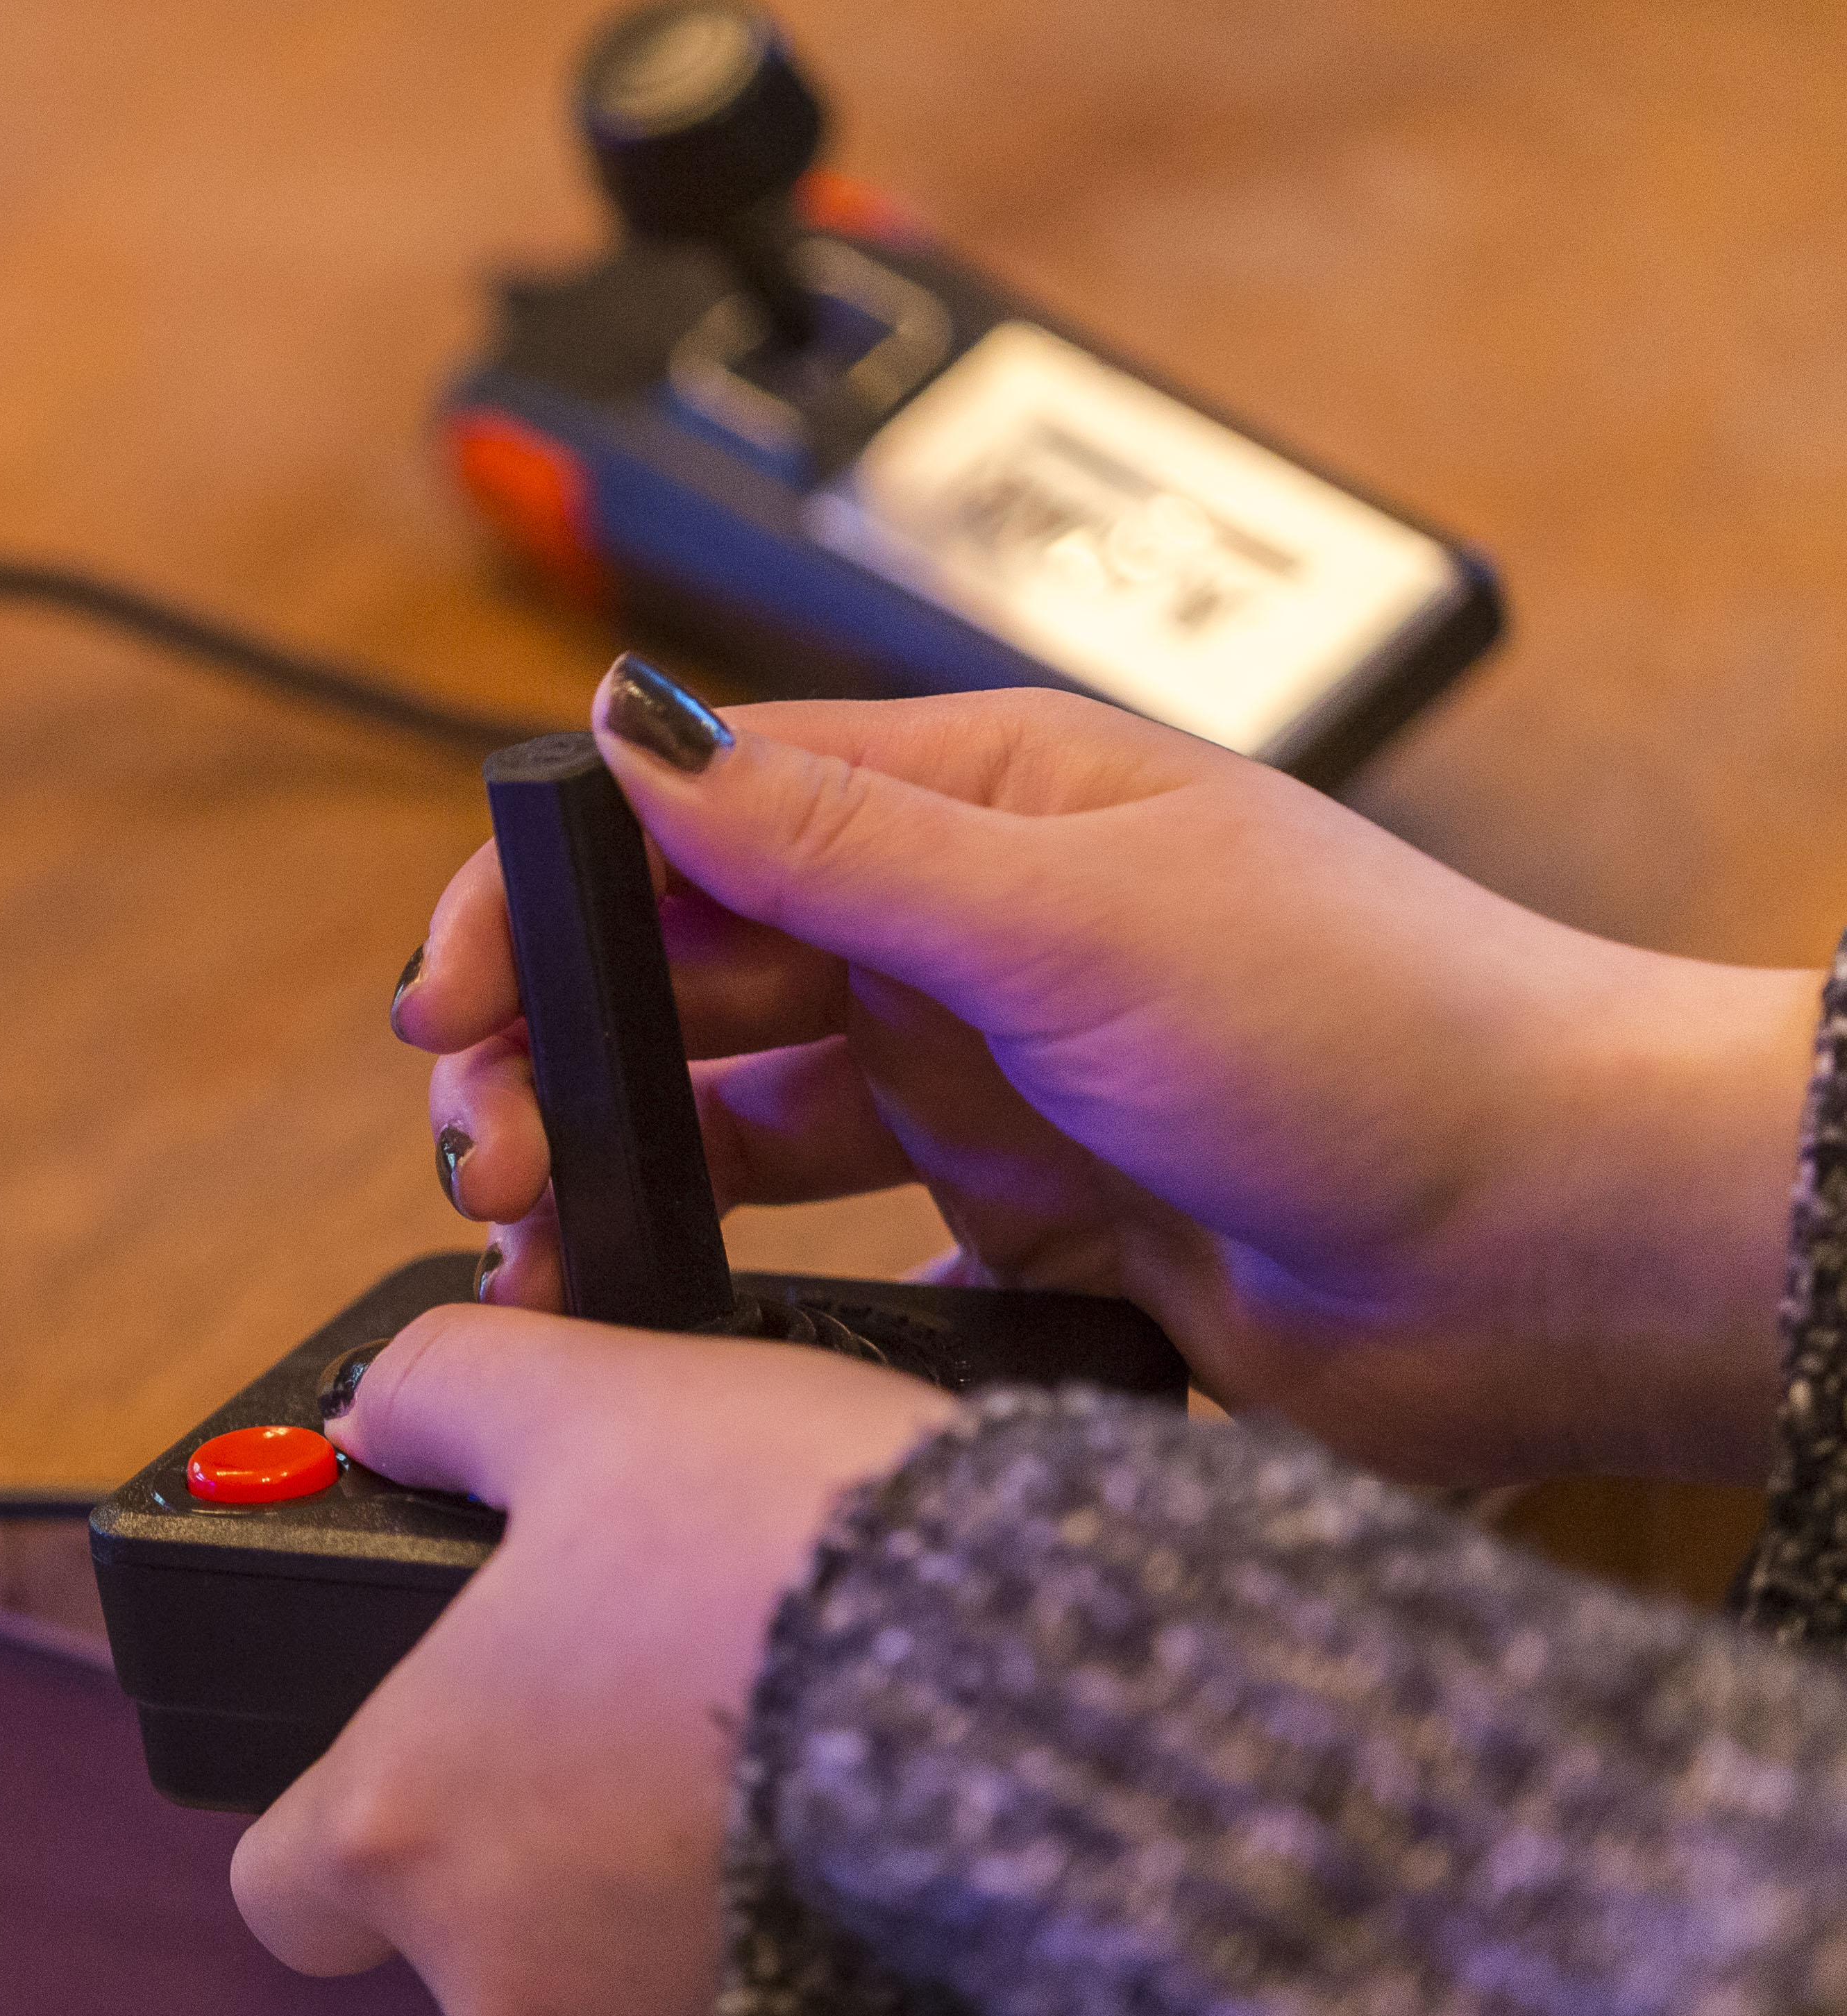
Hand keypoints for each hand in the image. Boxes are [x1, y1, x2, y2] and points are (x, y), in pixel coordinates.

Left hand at [230, 1304, 952, 2015]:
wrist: (1045, 1698)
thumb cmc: (797, 1551)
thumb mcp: (601, 1403)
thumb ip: (452, 1395)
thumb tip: (383, 1405)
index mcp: (406, 1821)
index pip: (284, 1880)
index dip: (341, 1813)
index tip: (424, 1742)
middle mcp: (501, 1974)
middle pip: (467, 1918)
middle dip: (541, 1823)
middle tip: (655, 1699)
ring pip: (609, 1977)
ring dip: (661, 1884)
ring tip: (775, 1742)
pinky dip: (770, 1947)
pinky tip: (842, 1840)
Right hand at [397, 666, 1820, 1485]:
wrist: (1560, 1251)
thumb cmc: (1385, 1030)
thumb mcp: (1078, 910)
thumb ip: (835, 840)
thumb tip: (636, 723)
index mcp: (981, 798)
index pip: (701, 806)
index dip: (555, 884)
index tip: (453, 986)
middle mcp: (966, 925)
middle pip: (691, 959)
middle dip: (560, 1036)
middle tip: (484, 1135)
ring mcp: (983, 1072)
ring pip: (733, 1098)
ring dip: (618, 1147)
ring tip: (531, 1224)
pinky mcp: (1010, 1216)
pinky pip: (816, 1232)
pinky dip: (716, 1260)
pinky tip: (646, 1292)